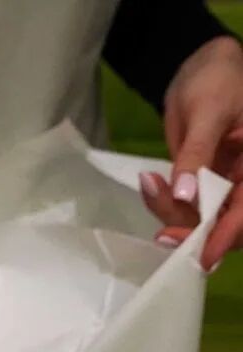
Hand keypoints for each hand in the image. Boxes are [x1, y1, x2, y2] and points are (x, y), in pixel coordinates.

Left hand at [142, 36, 242, 270]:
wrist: (199, 67)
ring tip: (150, 184)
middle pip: (226, 224)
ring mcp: (226, 184)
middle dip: (192, 229)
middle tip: (161, 230)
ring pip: (201, 218)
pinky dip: (165, 201)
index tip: (202, 256)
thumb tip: (186, 196)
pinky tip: (150, 184)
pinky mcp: (202, 182)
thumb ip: (197, 154)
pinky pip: (185, 204)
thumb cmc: (217, 79)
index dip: (228, 236)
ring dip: (172, 212)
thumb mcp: (207, 113)